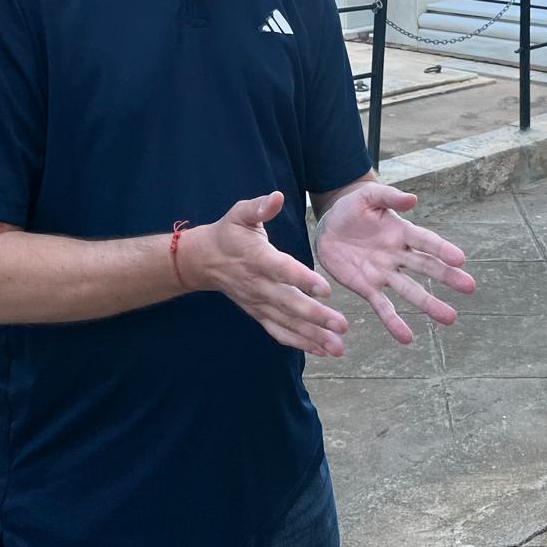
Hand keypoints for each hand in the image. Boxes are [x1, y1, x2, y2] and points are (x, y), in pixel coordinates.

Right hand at [188, 192, 348, 356]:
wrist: (203, 260)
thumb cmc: (229, 233)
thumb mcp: (240, 214)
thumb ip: (259, 206)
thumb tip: (277, 196)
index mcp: (257, 258)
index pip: (282, 271)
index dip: (303, 280)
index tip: (325, 289)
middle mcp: (259, 285)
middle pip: (289, 303)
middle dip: (316, 317)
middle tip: (342, 325)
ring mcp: (258, 303)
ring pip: (287, 323)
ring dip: (313, 336)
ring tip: (338, 347)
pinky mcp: (259, 313)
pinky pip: (279, 331)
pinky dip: (299, 343)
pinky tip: (322, 350)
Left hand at [314, 183, 475, 344]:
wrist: (328, 227)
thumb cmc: (352, 208)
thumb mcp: (368, 196)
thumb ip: (389, 197)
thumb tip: (413, 199)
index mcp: (402, 231)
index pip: (426, 241)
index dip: (442, 249)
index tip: (460, 259)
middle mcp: (398, 255)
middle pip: (426, 267)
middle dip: (447, 277)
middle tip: (469, 287)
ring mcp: (384, 273)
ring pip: (411, 291)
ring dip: (429, 305)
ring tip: (450, 318)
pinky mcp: (367, 288)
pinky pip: (383, 307)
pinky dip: (394, 323)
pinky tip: (407, 338)